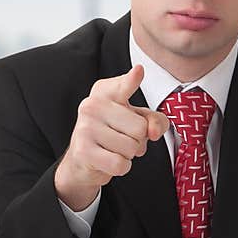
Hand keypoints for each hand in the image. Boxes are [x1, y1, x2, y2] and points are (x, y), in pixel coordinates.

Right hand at [55, 64, 170, 210]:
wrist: (82, 160)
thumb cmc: (114, 134)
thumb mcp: (137, 121)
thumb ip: (155, 121)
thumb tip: (153, 132)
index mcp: (105, 93)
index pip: (123, 85)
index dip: (132, 79)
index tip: (139, 71)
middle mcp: (92, 105)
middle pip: (140, 128)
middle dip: (137, 141)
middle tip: (120, 139)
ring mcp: (85, 127)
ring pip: (131, 148)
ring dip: (127, 155)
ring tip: (113, 149)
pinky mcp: (83, 150)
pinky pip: (120, 164)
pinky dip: (121, 167)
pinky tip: (108, 160)